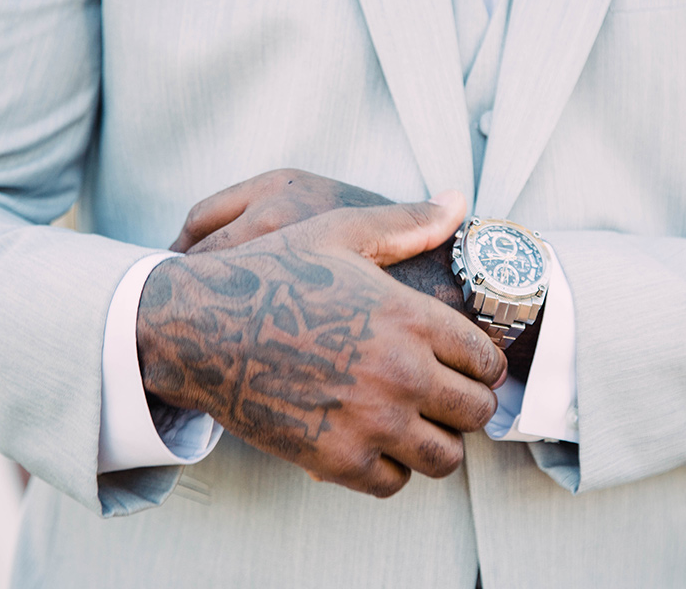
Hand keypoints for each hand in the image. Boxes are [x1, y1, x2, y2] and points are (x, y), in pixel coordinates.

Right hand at [139, 196, 506, 496]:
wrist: (199, 326)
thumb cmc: (270, 275)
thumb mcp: (339, 233)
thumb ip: (407, 223)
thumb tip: (459, 202)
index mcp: (410, 317)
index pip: (487, 360)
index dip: (485, 365)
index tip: (471, 368)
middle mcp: (401, 372)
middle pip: (477, 412)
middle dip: (470, 406)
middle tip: (449, 400)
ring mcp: (370, 420)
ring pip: (445, 458)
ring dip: (438, 444)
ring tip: (419, 426)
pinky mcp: (336, 459)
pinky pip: (394, 483)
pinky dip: (392, 470)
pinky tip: (376, 444)